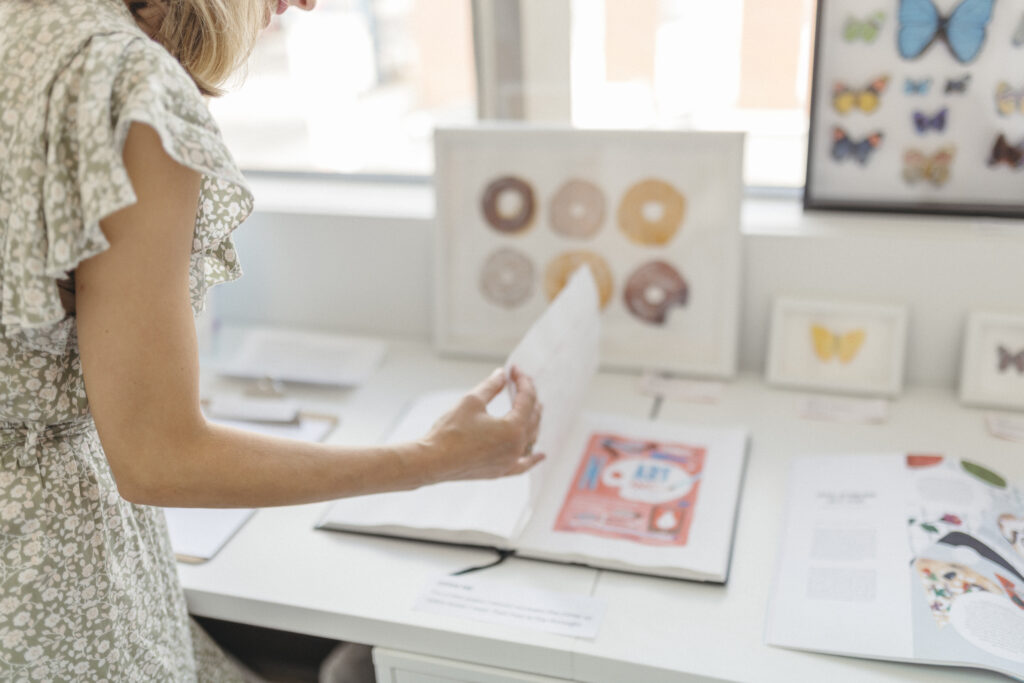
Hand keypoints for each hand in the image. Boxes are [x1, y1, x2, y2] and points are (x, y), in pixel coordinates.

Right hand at [416, 366, 543, 483]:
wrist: (433, 461)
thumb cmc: (450, 432)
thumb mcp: (472, 401)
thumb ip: (491, 386)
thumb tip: (502, 374)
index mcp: (513, 428)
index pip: (526, 399)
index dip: (522, 381)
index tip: (514, 370)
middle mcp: (517, 447)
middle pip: (533, 417)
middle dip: (529, 397)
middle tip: (521, 382)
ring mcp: (510, 461)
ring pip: (531, 438)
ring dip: (533, 420)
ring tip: (534, 407)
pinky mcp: (500, 471)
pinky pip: (523, 464)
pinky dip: (533, 458)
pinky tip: (541, 455)